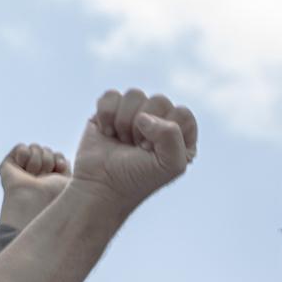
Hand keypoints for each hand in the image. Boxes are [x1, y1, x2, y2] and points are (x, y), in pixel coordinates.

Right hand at [0, 142, 70, 230]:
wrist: (35, 200)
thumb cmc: (54, 196)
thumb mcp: (70, 181)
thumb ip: (68, 167)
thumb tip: (64, 160)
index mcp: (50, 178)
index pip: (58, 156)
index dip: (59, 162)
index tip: (58, 173)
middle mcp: (36, 173)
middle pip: (47, 150)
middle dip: (48, 161)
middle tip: (43, 178)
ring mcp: (22, 169)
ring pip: (35, 147)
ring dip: (38, 161)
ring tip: (33, 176)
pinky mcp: (9, 165)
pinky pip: (21, 147)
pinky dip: (25, 156)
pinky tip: (24, 169)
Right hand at [70, 88, 197, 211]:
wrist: (100, 187)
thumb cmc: (136, 180)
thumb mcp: (170, 165)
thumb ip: (172, 135)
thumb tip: (143, 117)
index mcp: (180, 135)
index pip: (182, 113)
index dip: (165, 131)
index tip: (151, 152)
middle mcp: (159, 122)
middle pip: (158, 100)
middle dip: (143, 128)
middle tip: (136, 148)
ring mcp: (134, 115)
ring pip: (134, 94)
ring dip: (124, 122)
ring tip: (122, 142)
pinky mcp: (110, 111)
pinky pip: (111, 95)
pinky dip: (106, 114)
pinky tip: (107, 133)